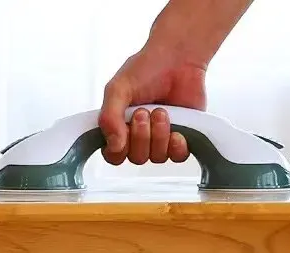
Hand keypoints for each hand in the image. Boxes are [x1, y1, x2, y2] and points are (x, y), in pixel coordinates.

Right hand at [98, 43, 206, 165]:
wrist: (178, 58)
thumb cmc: (146, 69)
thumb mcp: (118, 89)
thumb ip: (109, 117)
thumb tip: (114, 146)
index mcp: (119, 127)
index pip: (114, 156)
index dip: (119, 148)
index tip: (125, 126)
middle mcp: (139, 138)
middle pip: (136, 158)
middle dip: (141, 135)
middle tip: (145, 111)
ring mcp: (160, 140)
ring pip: (157, 157)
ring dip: (159, 134)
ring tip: (162, 111)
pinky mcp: (180, 139)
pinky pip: (177, 157)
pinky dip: (176, 146)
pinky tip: (176, 131)